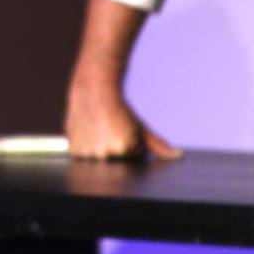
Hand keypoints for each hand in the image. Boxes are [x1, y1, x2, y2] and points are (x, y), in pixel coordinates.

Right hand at [65, 84, 179, 160]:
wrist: (93, 90)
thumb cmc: (120, 110)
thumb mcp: (140, 127)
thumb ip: (159, 146)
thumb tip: (178, 156)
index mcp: (124, 149)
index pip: (132, 160)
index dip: (130, 147)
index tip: (122, 131)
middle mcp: (106, 154)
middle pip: (115, 162)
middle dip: (115, 150)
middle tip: (110, 130)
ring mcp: (89, 154)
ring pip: (98, 161)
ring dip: (99, 151)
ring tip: (99, 130)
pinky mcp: (75, 151)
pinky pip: (83, 158)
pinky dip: (86, 149)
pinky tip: (89, 133)